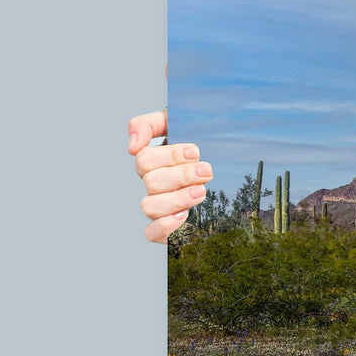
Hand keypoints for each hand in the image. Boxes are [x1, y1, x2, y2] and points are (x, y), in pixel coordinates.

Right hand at [128, 108, 210, 242]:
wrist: (224, 158)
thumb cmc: (196, 139)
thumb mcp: (175, 121)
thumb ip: (149, 124)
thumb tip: (132, 146)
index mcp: (152, 160)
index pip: (144, 160)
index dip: (170, 156)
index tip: (195, 152)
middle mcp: (153, 183)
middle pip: (151, 183)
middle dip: (181, 176)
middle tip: (206, 171)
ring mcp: (159, 205)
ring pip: (149, 207)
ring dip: (177, 199)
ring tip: (201, 191)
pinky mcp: (167, 226)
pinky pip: (151, 234)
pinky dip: (164, 226)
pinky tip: (184, 216)